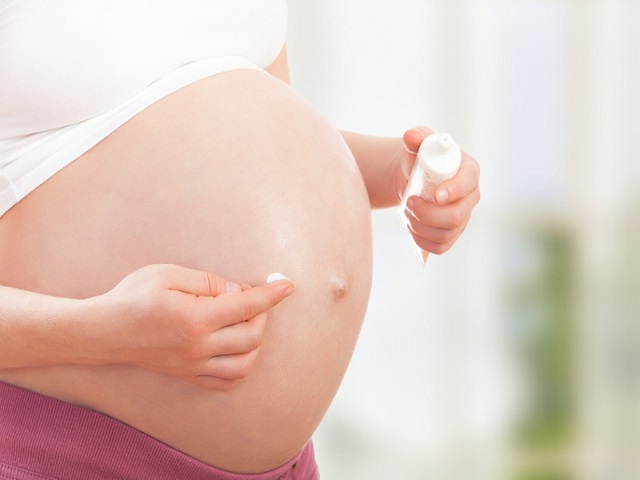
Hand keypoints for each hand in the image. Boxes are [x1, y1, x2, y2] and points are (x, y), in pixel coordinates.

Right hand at [90, 264, 293, 389]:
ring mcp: (193, 365)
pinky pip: (225, 381)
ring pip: (244, 364)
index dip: (272, 293)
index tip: (287, 284)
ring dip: (255, 342)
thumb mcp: (168, 274)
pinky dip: (241, 366)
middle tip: (253, 296)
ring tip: (246, 321)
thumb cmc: (132, 297)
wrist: (102, 332)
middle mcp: (198, 347)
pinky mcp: (188, 374)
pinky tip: (237, 348)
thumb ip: (208, 281)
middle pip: (252, 337)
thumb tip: (237, 290)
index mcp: (196, 319)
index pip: (247, 305)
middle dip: (263, 314)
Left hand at [399, 126, 479, 254]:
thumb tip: (412, 136)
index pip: (468, 183)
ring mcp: (463, 217)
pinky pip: (441, 247)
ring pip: (446, 234)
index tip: (434, 196)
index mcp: (468, 171)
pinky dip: (422, 241)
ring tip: (407, 212)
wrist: (411, 180)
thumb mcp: (416, 144)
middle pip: (457, 216)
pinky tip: (411, 228)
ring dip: (420, 226)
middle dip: (429, 214)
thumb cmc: (417, 159)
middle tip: (409, 203)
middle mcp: (470, 196)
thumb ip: (415, 137)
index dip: (453, 191)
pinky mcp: (451, 234)